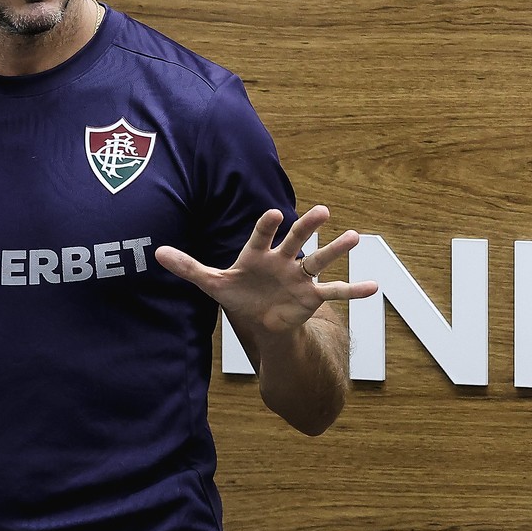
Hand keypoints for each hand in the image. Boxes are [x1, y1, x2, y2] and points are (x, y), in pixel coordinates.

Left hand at [155, 206, 376, 336]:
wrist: (260, 319)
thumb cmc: (238, 294)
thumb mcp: (212, 283)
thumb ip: (189, 267)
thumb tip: (158, 253)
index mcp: (258, 253)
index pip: (262, 235)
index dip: (267, 225)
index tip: (276, 214)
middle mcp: (282, 260)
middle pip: (297, 240)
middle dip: (308, 227)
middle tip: (323, 211)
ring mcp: (299, 277)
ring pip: (320, 261)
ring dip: (336, 250)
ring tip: (354, 237)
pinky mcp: (311, 296)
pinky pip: (334, 292)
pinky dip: (353, 290)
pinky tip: (373, 286)